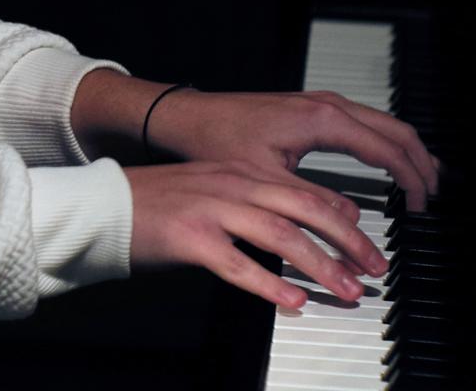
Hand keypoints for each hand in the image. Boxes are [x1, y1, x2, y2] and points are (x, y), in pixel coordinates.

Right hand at [126, 159, 388, 309]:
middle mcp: (230, 185)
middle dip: (346, 241)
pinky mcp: (189, 236)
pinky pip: (238, 263)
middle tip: (372, 268)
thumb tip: (294, 225)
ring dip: (320, 265)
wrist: (103, 203)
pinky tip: (292, 301)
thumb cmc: (154, 202)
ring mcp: (210, 209)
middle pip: (303, 209)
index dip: (343, 218)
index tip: (366, 243)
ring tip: (345, 289)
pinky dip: (270, 284)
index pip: (304, 191)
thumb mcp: (209, 189)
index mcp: (237, 173)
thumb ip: (251, 200)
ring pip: (280, 234)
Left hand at [146, 87, 442, 211]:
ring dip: (406, 151)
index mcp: (323, 119)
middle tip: (434, 198)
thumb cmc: (219, 140)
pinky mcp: (312, 109)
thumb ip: (312, 201)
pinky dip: (386, 143)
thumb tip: (354, 223)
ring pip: (383, 123)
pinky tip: (389, 163)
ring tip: (422, 184)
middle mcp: (327, 104)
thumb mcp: (266, 178)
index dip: (412, 181)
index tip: (421, 209)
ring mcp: (321, 103)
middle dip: (421, 163)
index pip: (388, 149)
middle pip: (396, 130)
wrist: (189, 116)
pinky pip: (365, 122)